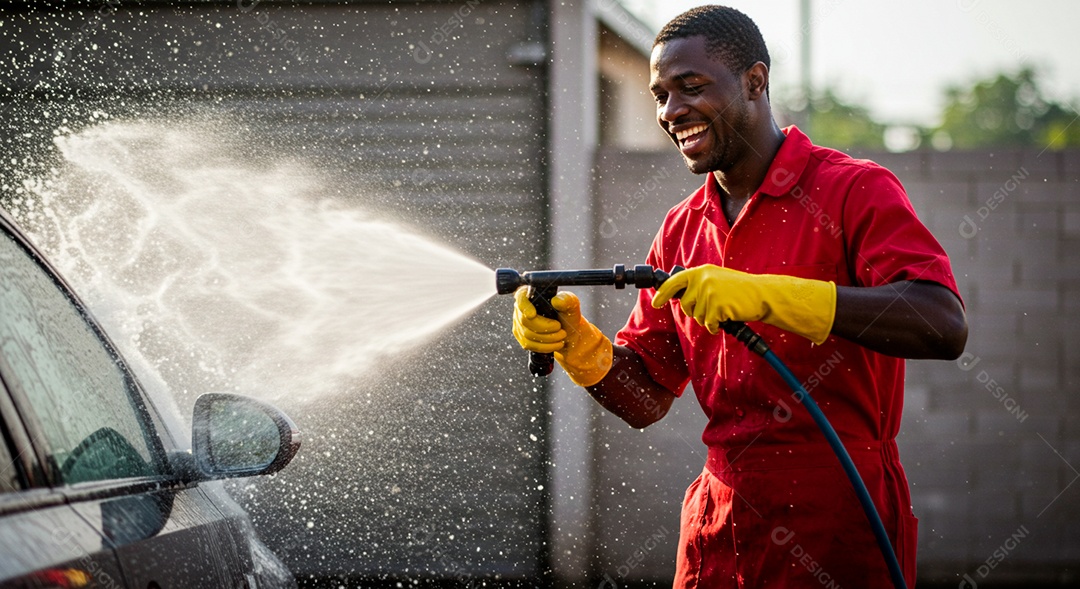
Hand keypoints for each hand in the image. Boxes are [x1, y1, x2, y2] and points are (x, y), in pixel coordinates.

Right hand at [513, 288, 612, 385]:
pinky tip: (556, 344)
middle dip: (544, 327)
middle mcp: (521, 308)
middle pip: (525, 320)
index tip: (532, 315)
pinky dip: (544, 346)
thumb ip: (567, 300)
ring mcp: (519, 323)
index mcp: (532, 295)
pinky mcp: (521, 337)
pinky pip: (528, 345)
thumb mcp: (572, 306)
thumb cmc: (569, 317)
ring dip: (548, 338)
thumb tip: (556, 301)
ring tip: (562, 336)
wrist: (570, 334)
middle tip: (560, 328)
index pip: (521, 298)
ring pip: (527, 334)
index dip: (525, 306)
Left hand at [651, 264, 836, 343]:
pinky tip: (728, 316)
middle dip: (695, 312)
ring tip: (724, 309)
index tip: (656, 303)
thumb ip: (698, 284)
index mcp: (701, 271)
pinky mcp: (716, 307)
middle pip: (685, 306)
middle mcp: (702, 280)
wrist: (763, 294)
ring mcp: (709, 293)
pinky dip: (716, 326)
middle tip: (713, 308)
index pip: (674, 282)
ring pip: (696, 317)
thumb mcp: (716, 279)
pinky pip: (708, 324)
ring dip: (708, 319)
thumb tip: (677, 296)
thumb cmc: (740, 289)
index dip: (662, 294)